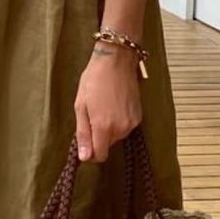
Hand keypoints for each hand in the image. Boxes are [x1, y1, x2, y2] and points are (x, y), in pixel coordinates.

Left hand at [74, 46, 143, 162]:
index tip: (86, 143)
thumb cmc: (95, 78)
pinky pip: (125, 128)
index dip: (91, 153)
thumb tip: (84, 157)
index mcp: (103, 126)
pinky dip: (119, 121)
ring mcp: (132, 123)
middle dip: (99, 136)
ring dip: (109, 128)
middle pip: (107, 145)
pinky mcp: (138, 116)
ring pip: (116, 137)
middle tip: (92, 114)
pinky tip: (114, 105)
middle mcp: (121, 128)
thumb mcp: (81, 105)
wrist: (117, 60)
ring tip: (104, 107)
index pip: (99, 156)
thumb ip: (83, 134)